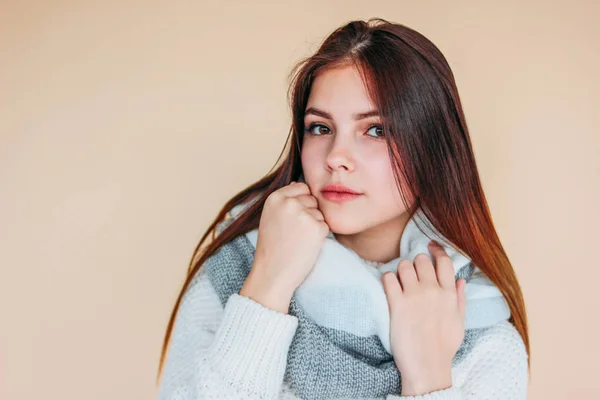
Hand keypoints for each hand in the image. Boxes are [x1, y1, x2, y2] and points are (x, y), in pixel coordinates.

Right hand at [240, 181, 329, 313]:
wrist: (272, 273)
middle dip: (308, 213)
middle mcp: (289, 202)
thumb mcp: (270, 216)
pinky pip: (325, 225)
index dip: (300, 203)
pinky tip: (306, 245)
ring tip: (298, 240)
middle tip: (294, 232)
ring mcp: (304, 214)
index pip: (301, 187)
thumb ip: (284, 200)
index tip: (292, 219)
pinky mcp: (317, 227)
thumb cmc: (271, 247)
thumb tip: (299, 184)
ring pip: (320, 213)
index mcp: (275, 197)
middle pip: (312, 199)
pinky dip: (319, 236)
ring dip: (314, 225)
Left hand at [381, 241, 465, 395]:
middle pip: (422, 259)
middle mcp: (432, 291)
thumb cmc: (444, 346)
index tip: (430, 247)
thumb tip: (461, 280)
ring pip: (404, 265)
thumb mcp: (459, 322)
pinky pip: (389, 278)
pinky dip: (387, 279)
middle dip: (416, 262)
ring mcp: (414, 296)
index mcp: (449, 294)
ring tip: (400, 279)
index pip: (444, 261)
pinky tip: (389, 286)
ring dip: (401, 269)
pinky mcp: (397, 304)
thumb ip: (460, 299)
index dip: (436, 251)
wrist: (427, 365)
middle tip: (412, 272)